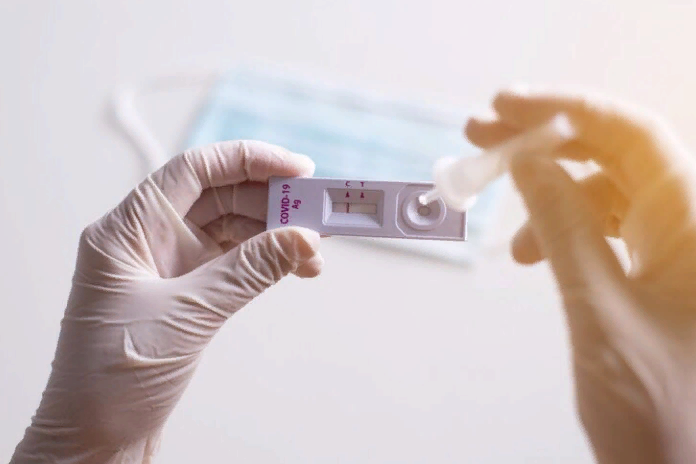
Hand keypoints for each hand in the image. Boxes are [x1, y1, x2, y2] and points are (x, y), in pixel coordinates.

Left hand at [11, 141, 322, 462]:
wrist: (93, 440)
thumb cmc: (110, 380)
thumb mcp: (187, 315)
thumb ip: (248, 271)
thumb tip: (302, 238)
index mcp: (128, 229)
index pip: (195, 169)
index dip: (250, 160)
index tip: (298, 169)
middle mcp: (147, 238)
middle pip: (220, 195)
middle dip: (272, 200)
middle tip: (318, 211)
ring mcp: (167, 264)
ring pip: (231, 227)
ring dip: (275, 232)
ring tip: (314, 246)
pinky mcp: (184, 291)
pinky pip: (234, 260)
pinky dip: (266, 260)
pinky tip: (294, 266)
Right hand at [467, 91, 695, 463]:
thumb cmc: (663, 412)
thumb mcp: (600, 311)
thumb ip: (564, 228)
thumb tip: (529, 163)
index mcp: (695, 224)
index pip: (630, 135)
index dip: (565, 109)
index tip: (504, 106)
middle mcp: (692, 227)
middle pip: (616, 154)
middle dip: (548, 141)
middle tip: (483, 135)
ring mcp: (678, 252)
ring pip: (608, 191)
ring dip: (551, 190)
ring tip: (503, 208)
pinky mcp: (660, 276)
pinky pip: (608, 229)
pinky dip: (564, 228)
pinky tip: (532, 251)